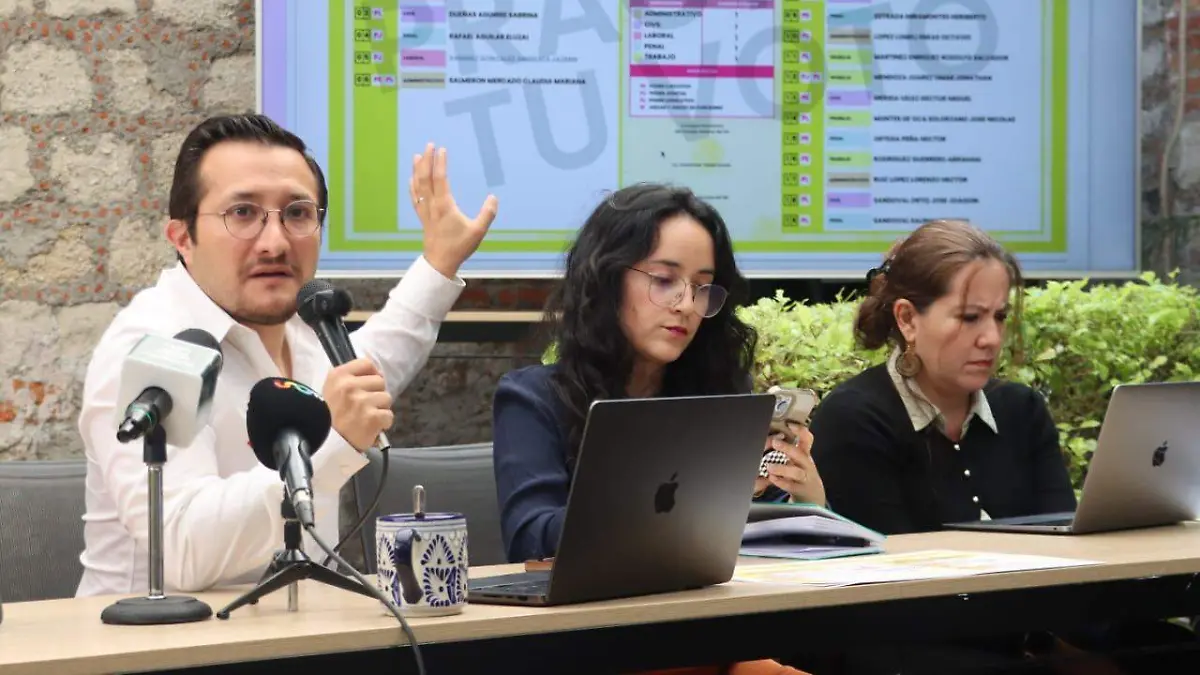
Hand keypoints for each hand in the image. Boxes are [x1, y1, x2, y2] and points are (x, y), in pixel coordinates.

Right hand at [322, 358, 393, 451]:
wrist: (326, 446)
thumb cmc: (329, 419)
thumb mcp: (331, 391)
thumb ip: (350, 379)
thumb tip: (377, 374)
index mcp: (338, 376)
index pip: (366, 364)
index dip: (372, 374)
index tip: (369, 386)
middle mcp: (349, 386)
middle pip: (380, 381)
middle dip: (376, 394)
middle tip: (364, 408)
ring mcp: (361, 402)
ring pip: (387, 398)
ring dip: (380, 409)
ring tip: (365, 418)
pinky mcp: (372, 418)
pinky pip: (389, 416)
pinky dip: (383, 424)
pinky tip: (370, 428)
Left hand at [410, 142, 498, 278]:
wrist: (440, 263)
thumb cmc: (459, 247)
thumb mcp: (478, 231)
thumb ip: (487, 213)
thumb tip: (494, 198)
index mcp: (445, 206)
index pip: (440, 178)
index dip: (440, 162)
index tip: (442, 149)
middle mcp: (432, 205)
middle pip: (425, 178)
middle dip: (426, 160)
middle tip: (428, 145)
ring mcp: (425, 211)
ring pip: (417, 186)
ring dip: (417, 170)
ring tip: (416, 156)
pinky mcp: (423, 218)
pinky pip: (414, 197)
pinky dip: (412, 186)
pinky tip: (411, 179)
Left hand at [755, 424, 824, 505]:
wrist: (813, 495)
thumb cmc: (803, 472)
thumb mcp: (801, 458)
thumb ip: (794, 446)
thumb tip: (778, 433)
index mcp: (805, 454)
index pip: (807, 439)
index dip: (801, 431)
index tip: (790, 425)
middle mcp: (806, 465)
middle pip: (800, 455)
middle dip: (788, 448)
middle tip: (775, 442)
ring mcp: (804, 478)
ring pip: (796, 472)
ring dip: (783, 469)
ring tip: (770, 467)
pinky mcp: (799, 490)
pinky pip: (791, 486)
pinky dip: (781, 482)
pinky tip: (772, 478)